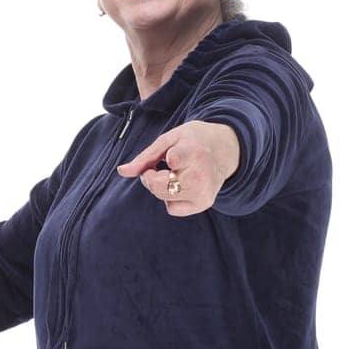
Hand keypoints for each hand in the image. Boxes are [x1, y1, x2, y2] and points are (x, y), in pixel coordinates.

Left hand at [116, 120, 240, 215]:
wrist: (226, 149)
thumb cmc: (193, 141)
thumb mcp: (170, 139)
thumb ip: (145, 156)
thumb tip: (121, 171)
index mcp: (193, 151)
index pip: (175, 161)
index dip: (165, 162)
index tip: (169, 159)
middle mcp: (200, 175)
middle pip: (159, 186)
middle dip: (150, 177)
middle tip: (157, 167)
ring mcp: (203, 192)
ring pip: (164, 198)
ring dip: (160, 187)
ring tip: (173, 173)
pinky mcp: (204, 204)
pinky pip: (173, 209)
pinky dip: (171, 199)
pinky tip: (181, 185)